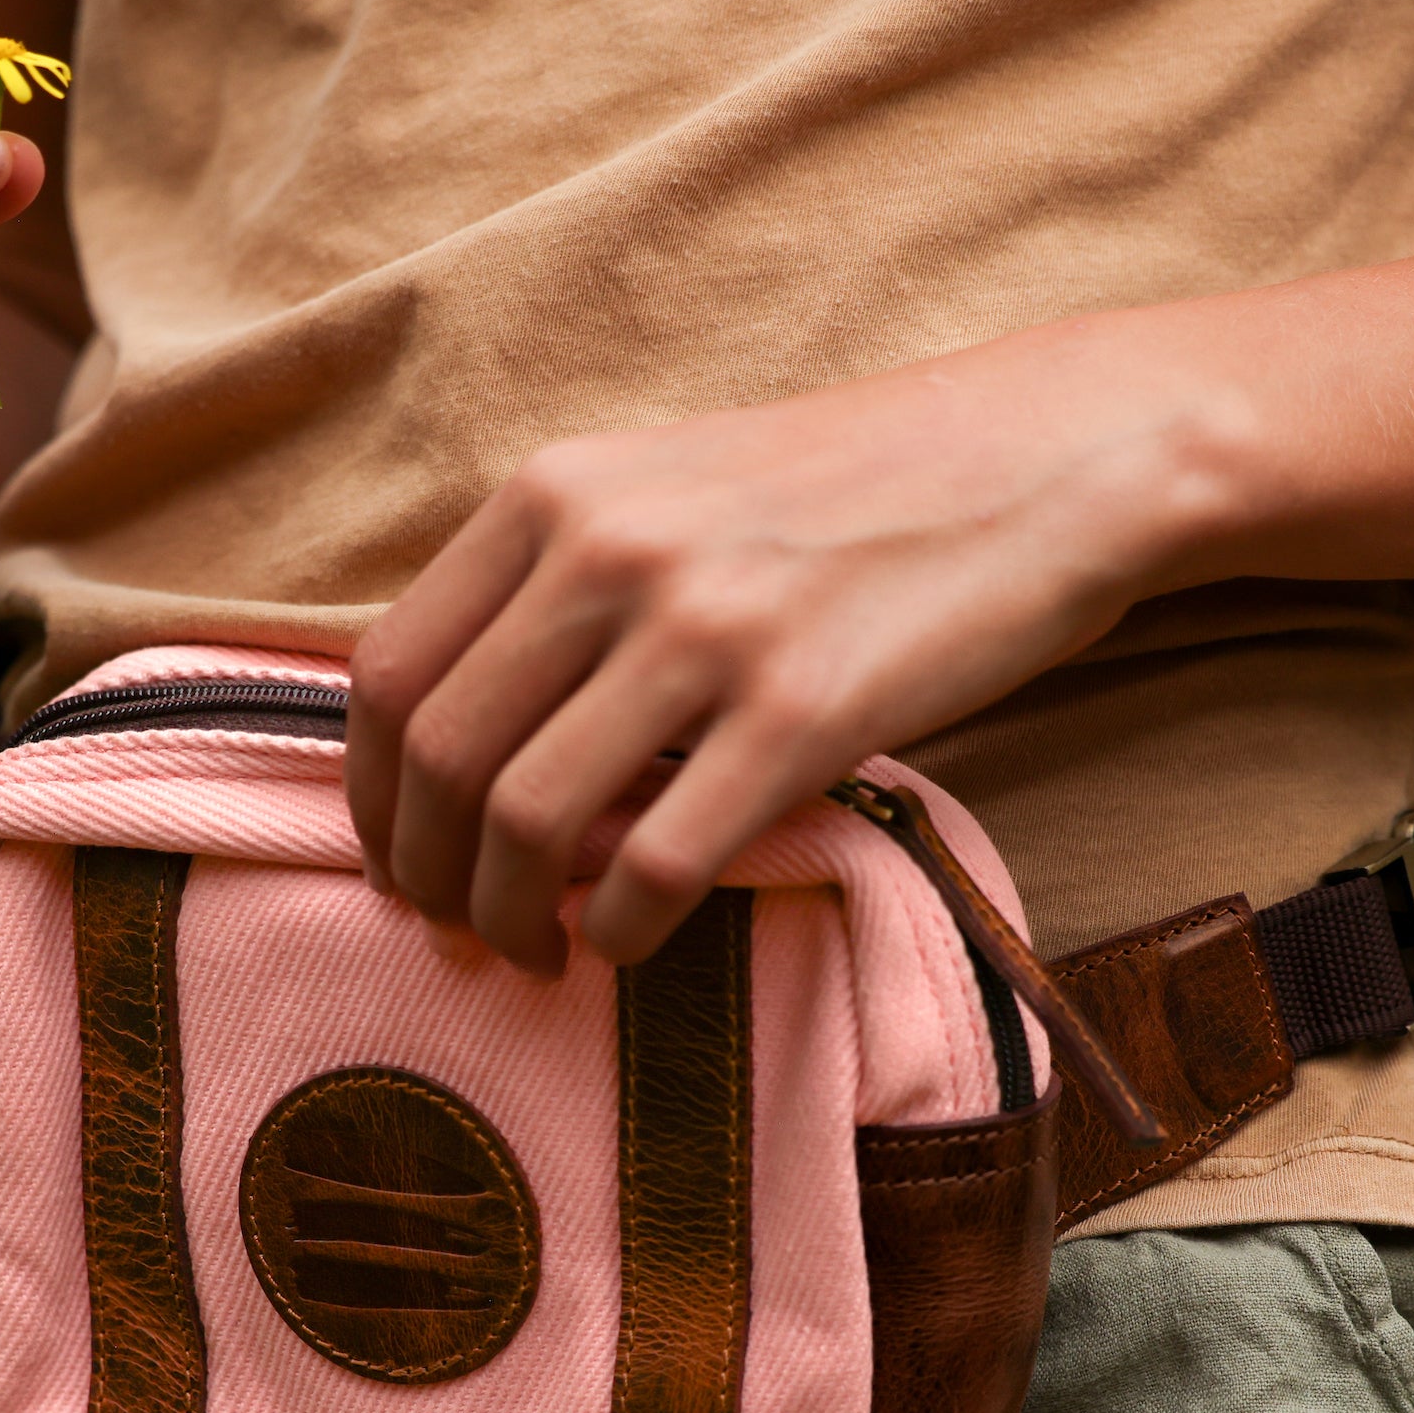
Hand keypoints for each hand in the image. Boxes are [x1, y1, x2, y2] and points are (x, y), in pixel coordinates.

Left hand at [346, 325, 1220, 972]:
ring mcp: (705, 632)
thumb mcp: (673, 488)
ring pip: (526, 820)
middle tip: (452, 930)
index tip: (400, 856)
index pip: (389, 670)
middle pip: (437, 757)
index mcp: (557, 494)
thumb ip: (562, 579)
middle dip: (422, 874)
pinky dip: (619, 929)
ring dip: (506, 916)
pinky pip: (658, 862)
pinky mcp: (803, 712)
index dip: (369, 792)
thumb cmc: (856, 491)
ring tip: (533, 953)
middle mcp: (609, 552)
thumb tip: (471, 733)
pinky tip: (628, 943)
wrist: (1044, 459)